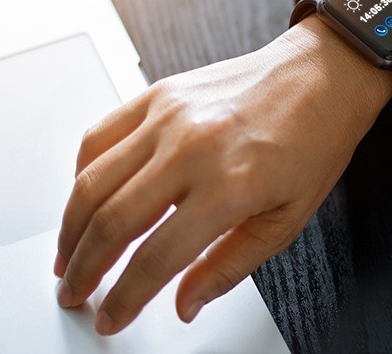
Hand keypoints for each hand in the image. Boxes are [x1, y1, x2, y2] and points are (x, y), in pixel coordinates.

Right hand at [55, 16, 391, 334]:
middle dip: (83, 269)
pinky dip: (82, 171)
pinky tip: (86, 196)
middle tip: (74, 292)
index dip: (124, 298)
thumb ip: (229, 266)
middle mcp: (193, 149)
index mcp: (230, 187)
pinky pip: (101, 134)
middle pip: (111, 222)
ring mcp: (171, 116)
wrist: (323, 77)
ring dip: (71, 227)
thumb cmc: (314, 141)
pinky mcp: (161, 93)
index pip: (156, 259)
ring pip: (93, 180)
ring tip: (68, 254)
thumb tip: (186, 302)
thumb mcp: (287, 219)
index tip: (112, 315)